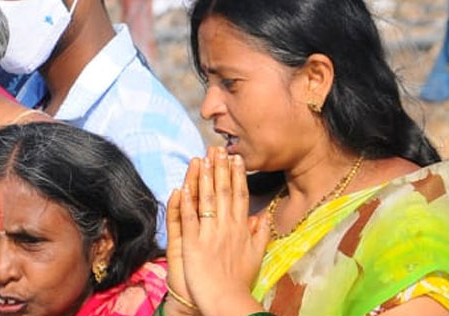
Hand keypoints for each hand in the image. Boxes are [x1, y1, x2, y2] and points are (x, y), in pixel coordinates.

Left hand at [172, 147, 269, 315]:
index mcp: (241, 229)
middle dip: (220, 168)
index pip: (240, 196)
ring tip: (201, 157)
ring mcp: (210, 234)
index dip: (238, 175)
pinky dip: (187, 201)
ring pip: (207, 200)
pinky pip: (189, 218)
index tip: (236, 157)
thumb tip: (265, 217)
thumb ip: (260, 235)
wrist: (227, 302)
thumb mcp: (256, 257)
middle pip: (224, 192)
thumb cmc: (239, 282)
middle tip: (217, 148)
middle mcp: (228, 227)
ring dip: (203, 177)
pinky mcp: (193, 243)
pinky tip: (184, 185)